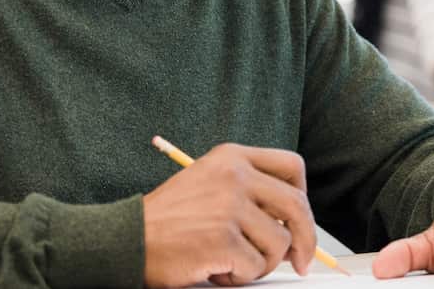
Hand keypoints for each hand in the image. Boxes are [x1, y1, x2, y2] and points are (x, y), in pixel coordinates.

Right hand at [142, 143, 316, 286]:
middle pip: (296, 205)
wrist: (127, 239)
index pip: (291, 166)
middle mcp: (234, 175)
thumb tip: (293, 227)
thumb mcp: (209, 183)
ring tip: (231, 263)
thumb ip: (249, 192)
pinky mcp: (223, 239)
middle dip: (306, 240)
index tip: (299, 220)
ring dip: (261, 264)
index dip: (303, 196)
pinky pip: (254, 267)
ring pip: (279, 243)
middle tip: (302, 262)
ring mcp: (229, 206)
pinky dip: (239, 277)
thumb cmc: (167, 219)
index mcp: (232, 157)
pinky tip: (216, 270)